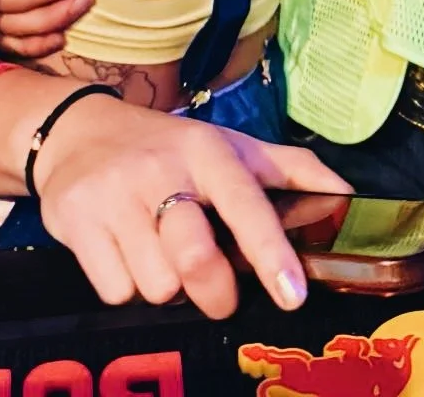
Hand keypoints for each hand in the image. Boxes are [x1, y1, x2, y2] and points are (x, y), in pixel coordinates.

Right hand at [32, 98, 348, 319]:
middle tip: (214, 287)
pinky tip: (123, 251)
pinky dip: (124, 284)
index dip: (270, 251)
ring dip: (163, 284)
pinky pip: (115, 291)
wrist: (75, 130)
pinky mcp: (76, 219)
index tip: (292, 294)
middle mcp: (160, 169)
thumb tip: (348, 195)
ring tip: (156, 250)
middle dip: (213, 291)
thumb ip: (291, 169)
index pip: (245, 203)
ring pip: (156, 286)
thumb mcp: (228, 145)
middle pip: (196, 259)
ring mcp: (115, 194)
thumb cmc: (167, 147)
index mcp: (207, 151)